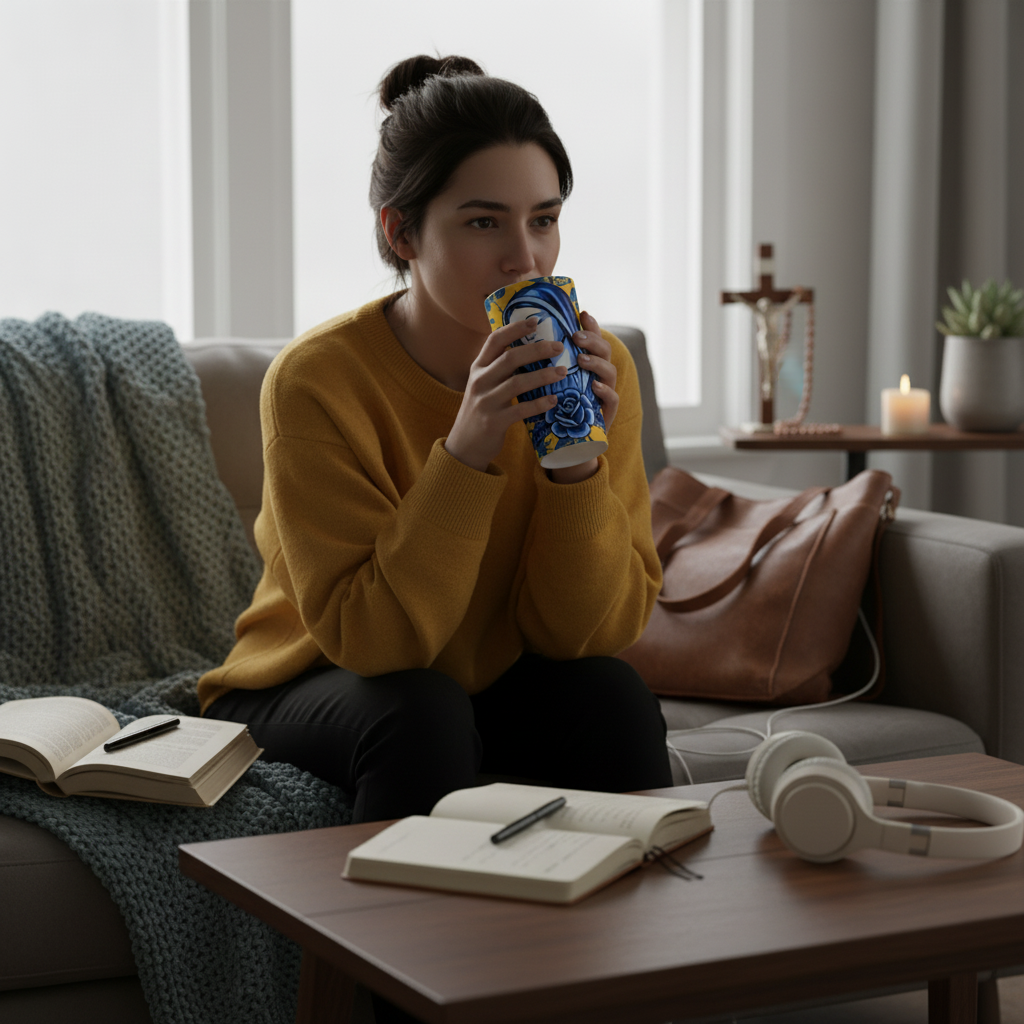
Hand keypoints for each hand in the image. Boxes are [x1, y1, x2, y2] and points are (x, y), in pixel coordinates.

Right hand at [445, 317, 567, 472]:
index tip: (536, 320)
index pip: (495, 340)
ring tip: (563, 372)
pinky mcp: (493, 422)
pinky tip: (553, 400)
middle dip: (537, 350)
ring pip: (517, 383)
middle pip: (510, 358)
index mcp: (478, 368)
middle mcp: (479, 381)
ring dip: (543, 376)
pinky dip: (539, 404)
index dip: (515, 328)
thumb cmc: (482, 411)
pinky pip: (520, 410)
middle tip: (559, 347)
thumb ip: (500, 369)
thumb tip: (532, 350)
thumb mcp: (484, 385)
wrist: (464, 445)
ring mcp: (485, 402)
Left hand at [549, 311, 619, 483]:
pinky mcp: (605, 415)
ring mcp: (604, 395)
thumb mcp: (545, 385)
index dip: (590, 326)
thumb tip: (517, 339)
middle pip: (604, 351)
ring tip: (581, 359)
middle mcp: (598, 376)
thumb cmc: (552, 412)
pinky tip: (594, 385)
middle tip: (575, 336)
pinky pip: (612, 400)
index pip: (591, 341)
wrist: (564, 448)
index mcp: (585, 366)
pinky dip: (605, 391)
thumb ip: (540, 366)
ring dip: (596, 362)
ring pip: (610, 372)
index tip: (581, 313)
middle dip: (592, 340)